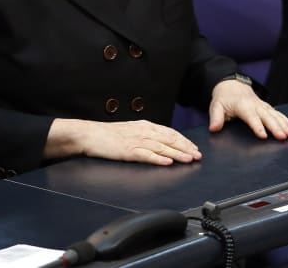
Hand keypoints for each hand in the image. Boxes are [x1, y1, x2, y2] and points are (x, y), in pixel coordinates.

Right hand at [46, 118, 201, 165]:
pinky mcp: (128, 150)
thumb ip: (145, 134)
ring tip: (189, 159)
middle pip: (169, 139)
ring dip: (177, 154)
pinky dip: (158, 158)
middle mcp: (143, 131)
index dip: (184, 140)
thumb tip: (161, 142)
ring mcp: (136, 140)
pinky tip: (167, 162)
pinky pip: (146, 155)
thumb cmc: (108, 135)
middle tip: (197, 155)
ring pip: (161, 147)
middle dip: (186, 148)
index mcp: (145, 125)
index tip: (194, 148)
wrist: (89, 134)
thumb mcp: (131, 130)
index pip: (169, 132)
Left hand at [208, 79, 287, 139]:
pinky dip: (285, 120)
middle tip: (283, 136)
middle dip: (276, 127)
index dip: (257, 126)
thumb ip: (216, 117)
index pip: (251, 117)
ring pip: (274, 114)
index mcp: (242, 105)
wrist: (231, 83)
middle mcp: (254, 104)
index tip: (263, 135)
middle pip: (267, 116)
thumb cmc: (223, 97)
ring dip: (283, 124)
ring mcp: (261, 105)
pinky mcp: (265, 106)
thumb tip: (214, 128)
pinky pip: (277, 113)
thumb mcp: (216, 105)